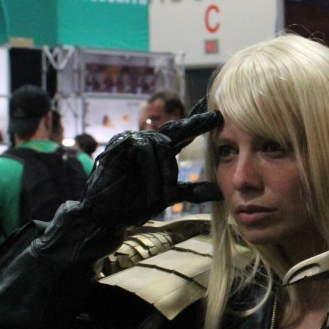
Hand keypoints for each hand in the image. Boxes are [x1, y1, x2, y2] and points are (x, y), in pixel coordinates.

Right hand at [82, 104, 221, 226]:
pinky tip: (152, 189)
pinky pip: (145, 151)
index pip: (184, 133)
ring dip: (166, 174)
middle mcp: (148, 141)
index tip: (219, 114)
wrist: (108, 215)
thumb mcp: (169, 196)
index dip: (199, 122)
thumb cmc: (135, 203)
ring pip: (163, 147)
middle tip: (216, 116)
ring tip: (163, 195)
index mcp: (160, 151)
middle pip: (177, 130)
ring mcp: (134, 140)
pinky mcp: (122, 143)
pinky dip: (152, 172)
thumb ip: (192, 191)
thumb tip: (220, 192)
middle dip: (196, 123)